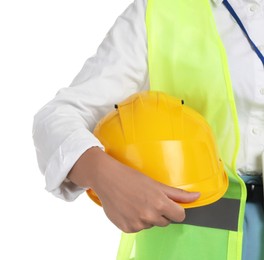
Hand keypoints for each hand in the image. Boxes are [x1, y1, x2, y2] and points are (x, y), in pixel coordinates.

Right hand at [68, 147, 199, 232]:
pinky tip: (128, 208)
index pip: (180, 216)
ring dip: (147, 216)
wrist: (107, 178)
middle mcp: (149, 216)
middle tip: (148, 199)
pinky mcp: (127, 228)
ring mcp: (137, 224)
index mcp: (160, 204)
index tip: (168, 204)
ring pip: (151, 225)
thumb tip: (197, 196)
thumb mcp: (156, 183)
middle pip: (165, 221)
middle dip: (160, 212)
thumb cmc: (131, 177)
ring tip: (136, 202)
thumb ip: (178, 194)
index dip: (175, 209)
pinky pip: (138, 228)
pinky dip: (135, 220)